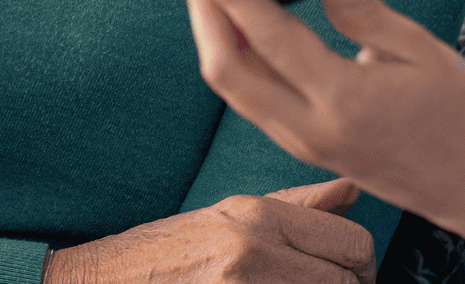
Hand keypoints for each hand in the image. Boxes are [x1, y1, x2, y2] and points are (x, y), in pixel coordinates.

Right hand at [32, 176, 373, 281]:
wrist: (104, 282)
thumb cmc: (166, 253)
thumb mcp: (229, 216)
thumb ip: (297, 207)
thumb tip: (351, 190)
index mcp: (257, 216)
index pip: (353, 243)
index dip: (361, 265)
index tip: (351, 274)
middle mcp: (253, 251)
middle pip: (345, 282)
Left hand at [180, 0, 464, 233]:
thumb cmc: (460, 115)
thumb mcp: (419, 48)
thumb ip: (362, 4)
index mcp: (343, 101)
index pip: (266, 37)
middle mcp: (310, 130)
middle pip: (225, 70)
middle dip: (202, 11)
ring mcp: (302, 145)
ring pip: (232, 89)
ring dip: (212, 35)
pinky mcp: (304, 149)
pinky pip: (251, 100)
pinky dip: (235, 58)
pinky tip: (241, 25)